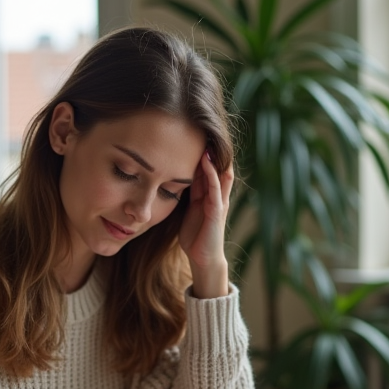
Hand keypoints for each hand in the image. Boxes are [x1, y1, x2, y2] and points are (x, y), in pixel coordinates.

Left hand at [177, 150, 233, 297]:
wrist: (202, 259)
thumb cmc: (194, 236)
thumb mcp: (187, 210)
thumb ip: (184, 196)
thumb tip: (168, 180)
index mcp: (208, 194)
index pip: (207, 168)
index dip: (201, 153)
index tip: (190, 136)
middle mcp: (216, 195)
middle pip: (217, 166)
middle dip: (211, 150)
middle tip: (202, 129)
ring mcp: (219, 201)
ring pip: (220, 173)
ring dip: (213, 157)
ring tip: (206, 138)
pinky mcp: (218, 210)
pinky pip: (215, 187)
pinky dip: (211, 173)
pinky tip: (206, 161)